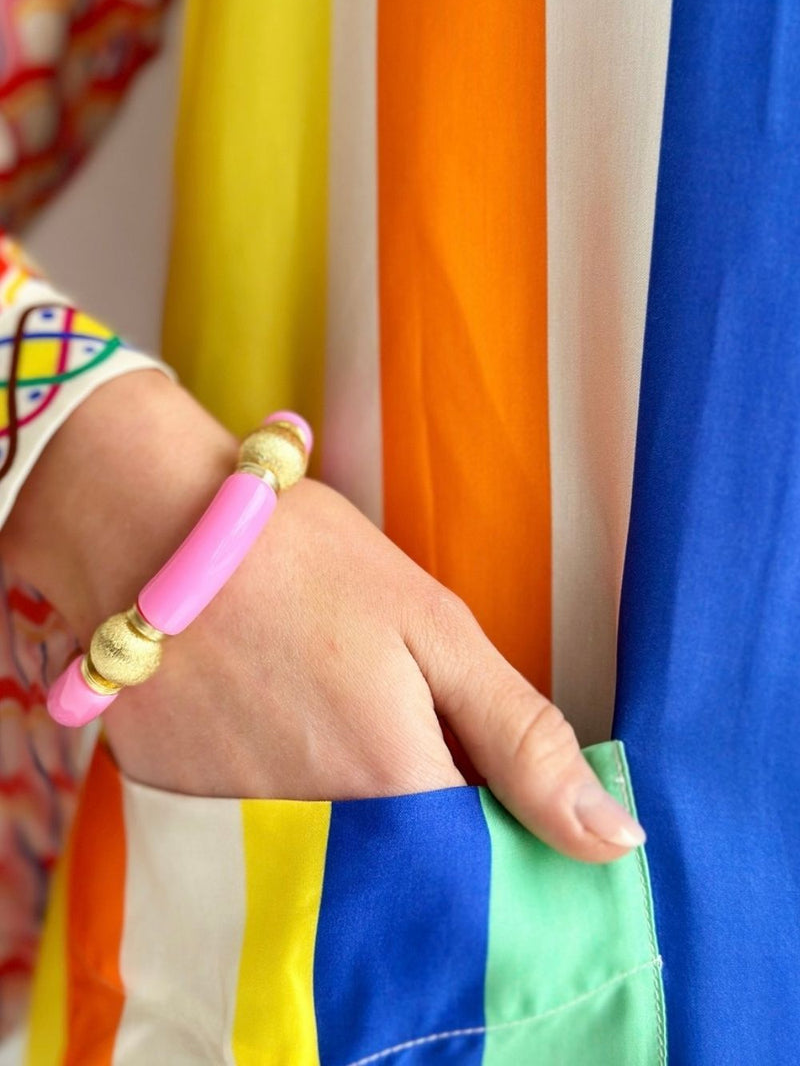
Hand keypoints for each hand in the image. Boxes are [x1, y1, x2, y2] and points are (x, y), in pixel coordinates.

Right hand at [0, 373, 644, 862]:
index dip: (499, 825)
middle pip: (402, 871)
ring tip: (319, 702)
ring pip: (327, 858)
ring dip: (345, 801)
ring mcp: (232, 832)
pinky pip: (249, 836)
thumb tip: (614, 840)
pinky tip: (261, 714)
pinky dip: (272, 789)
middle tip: (395, 720)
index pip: (484, 867)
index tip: (493, 780)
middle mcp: (314, 840)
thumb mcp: (434, 628)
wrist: (150, 524)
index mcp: (394, 790)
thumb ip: (524, 739)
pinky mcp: (173, 810)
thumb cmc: (304, 560)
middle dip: (423, 816)